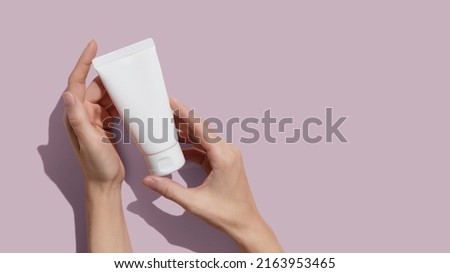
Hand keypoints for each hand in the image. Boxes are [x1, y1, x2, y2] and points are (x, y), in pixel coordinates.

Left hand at [63, 40, 123, 189]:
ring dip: (116, 91)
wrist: (106, 183)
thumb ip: (79, 120)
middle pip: (95, 88)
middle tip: (126, 73)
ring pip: (104, 96)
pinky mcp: (104, 125)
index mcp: (76, 115)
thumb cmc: (98, 166)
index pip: (77, 82)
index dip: (84, 62)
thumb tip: (68, 94)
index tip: (94, 45)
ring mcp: (93, 120)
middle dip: (109, 79)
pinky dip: (120, 102)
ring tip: (131, 86)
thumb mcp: (90, 143)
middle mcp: (82, 114)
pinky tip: (130, 102)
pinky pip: (111, 107)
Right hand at [142, 98, 282, 251]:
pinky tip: (178, 145)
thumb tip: (149, 179)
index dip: (185, 113)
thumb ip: (169, 190)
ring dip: (186, 133)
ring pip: (204, 138)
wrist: (245, 224)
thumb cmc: (226, 214)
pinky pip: (206, 148)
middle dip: (182, 120)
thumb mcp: (193, 202)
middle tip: (163, 111)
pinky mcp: (224, 162)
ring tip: (167, 126)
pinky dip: (192, 146)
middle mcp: (228, 152)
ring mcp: (227, 156)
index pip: (201, 128)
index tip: (172, 101)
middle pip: (202, 129)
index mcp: (224, 156)